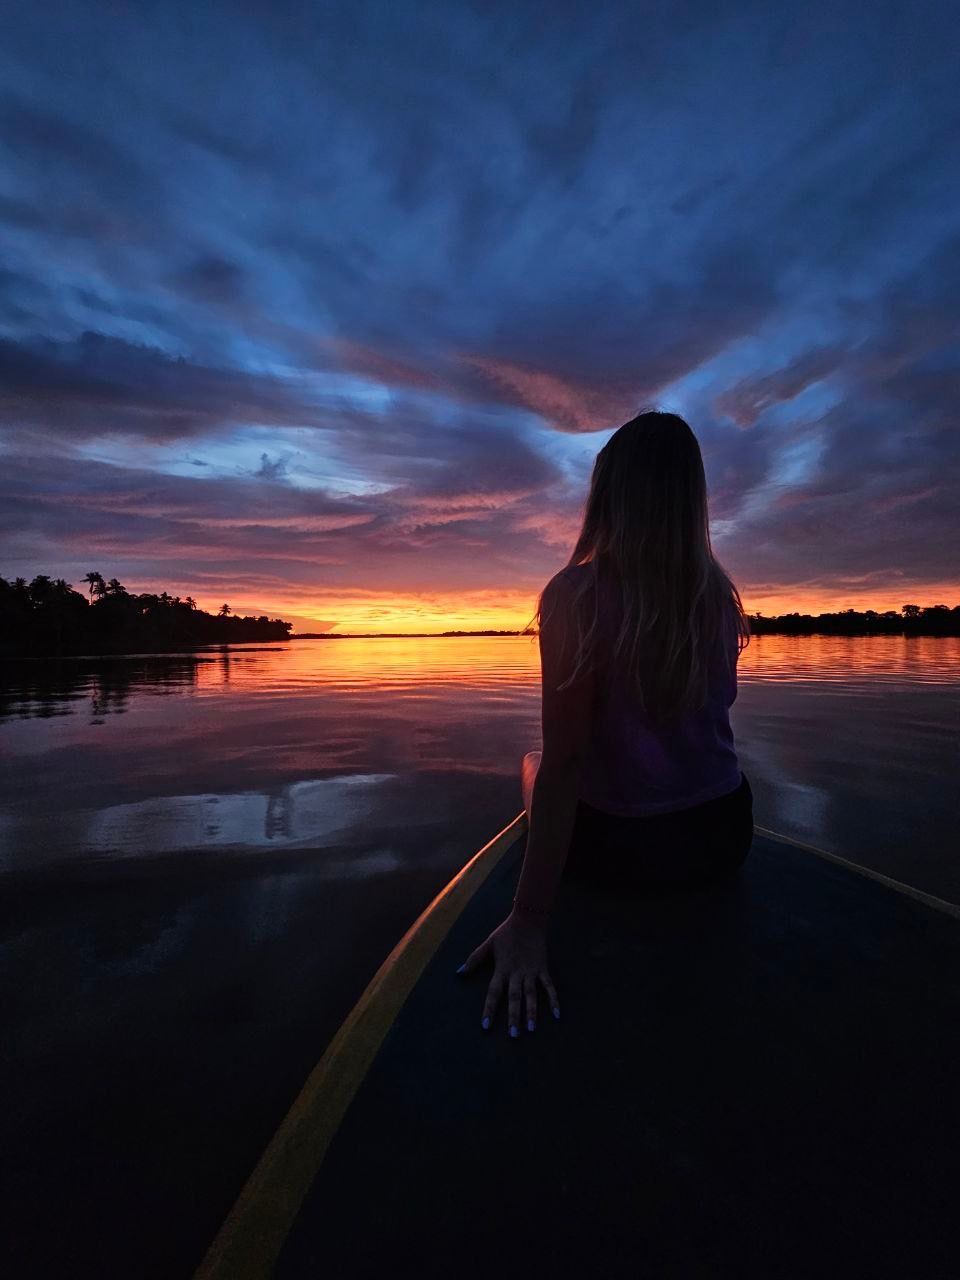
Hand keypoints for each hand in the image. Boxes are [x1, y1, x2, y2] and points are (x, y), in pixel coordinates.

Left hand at [457, 910, 560, 1035]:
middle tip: (513, 1035)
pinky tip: (556, 1015)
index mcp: (502, 968)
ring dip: (532, 1012)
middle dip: (513, 1017)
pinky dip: (553, 1000)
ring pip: (531, 995)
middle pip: (514, 997)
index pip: (493, 993)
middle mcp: (516, 973)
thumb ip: (474, 959)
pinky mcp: (542, 968)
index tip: (486, 1026)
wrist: (528, 919)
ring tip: (531, 1029)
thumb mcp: (488, 944)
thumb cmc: (506, 933)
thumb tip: (458, 973)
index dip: (489, 1009)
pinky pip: (549, 986)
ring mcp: (531, 971)